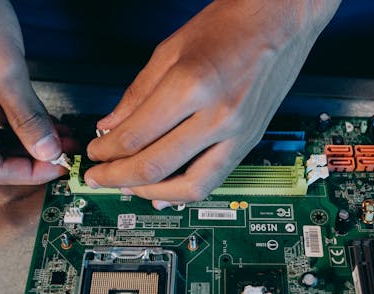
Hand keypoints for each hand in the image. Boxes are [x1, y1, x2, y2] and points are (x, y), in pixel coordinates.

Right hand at [0, 0, 64, 184]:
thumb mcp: (3, 72)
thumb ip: (27, 116)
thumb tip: (46, 149)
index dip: (29, 173)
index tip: (58, 167)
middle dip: (34, 156)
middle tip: (65, 152)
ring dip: (31, 139)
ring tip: (61, 136)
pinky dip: (21, 121)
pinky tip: (45, 119)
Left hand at [86, 0, 339, 208]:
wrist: (279, 21)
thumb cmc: (227, 25)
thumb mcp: (170, 50)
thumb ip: (137, 94)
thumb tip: (111, 126)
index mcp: (192, 86)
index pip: (136, 135)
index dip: (106, 151)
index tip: (94, 153)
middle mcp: (218, 116)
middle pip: (157, 166)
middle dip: (118, 177)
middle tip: (98, 178)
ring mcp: (239, 133)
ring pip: (190, 186)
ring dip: (152, 193)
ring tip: (129, 188)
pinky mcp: (250, 141)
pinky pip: (214, 180)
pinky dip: (185, 191)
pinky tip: (166, 193)